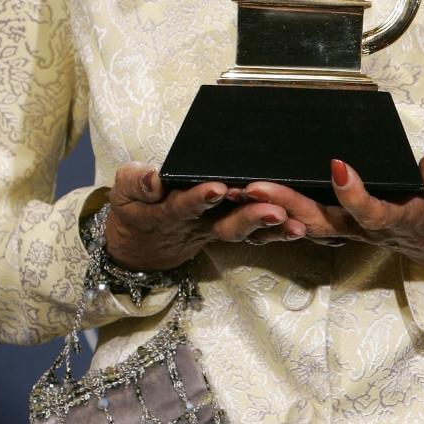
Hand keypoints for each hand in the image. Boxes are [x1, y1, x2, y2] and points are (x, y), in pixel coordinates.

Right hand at [102, 163, 307, 271]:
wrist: (139, 245)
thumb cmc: (133, 206)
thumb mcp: (123, 191)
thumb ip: (137, 182)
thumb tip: (154, 178)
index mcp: (167, 213)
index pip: (184, 206)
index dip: (200, 199)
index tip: (219, 189)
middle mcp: (195, 226)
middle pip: (225, 225)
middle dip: (250, 218)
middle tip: (275, 211)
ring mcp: (213, 231)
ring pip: (244, 233)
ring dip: (270, 229)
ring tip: (295, 224)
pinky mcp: (227, 231)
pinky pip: (253, 234)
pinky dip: (275, 232)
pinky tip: (299, 227)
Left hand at [241, 155, 423, 288]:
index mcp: (400, 219)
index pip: (372, 210)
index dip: (354, 192)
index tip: (338, 165)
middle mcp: (372, 229)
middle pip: (323, 221)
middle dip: (288, 204)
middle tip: (255, 185)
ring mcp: (358, 231)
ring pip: (310, 225)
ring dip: (276, 210)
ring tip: (243, 189)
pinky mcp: (351, 228)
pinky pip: (312, 225)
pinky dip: (283, 215)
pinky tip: (258, 201)